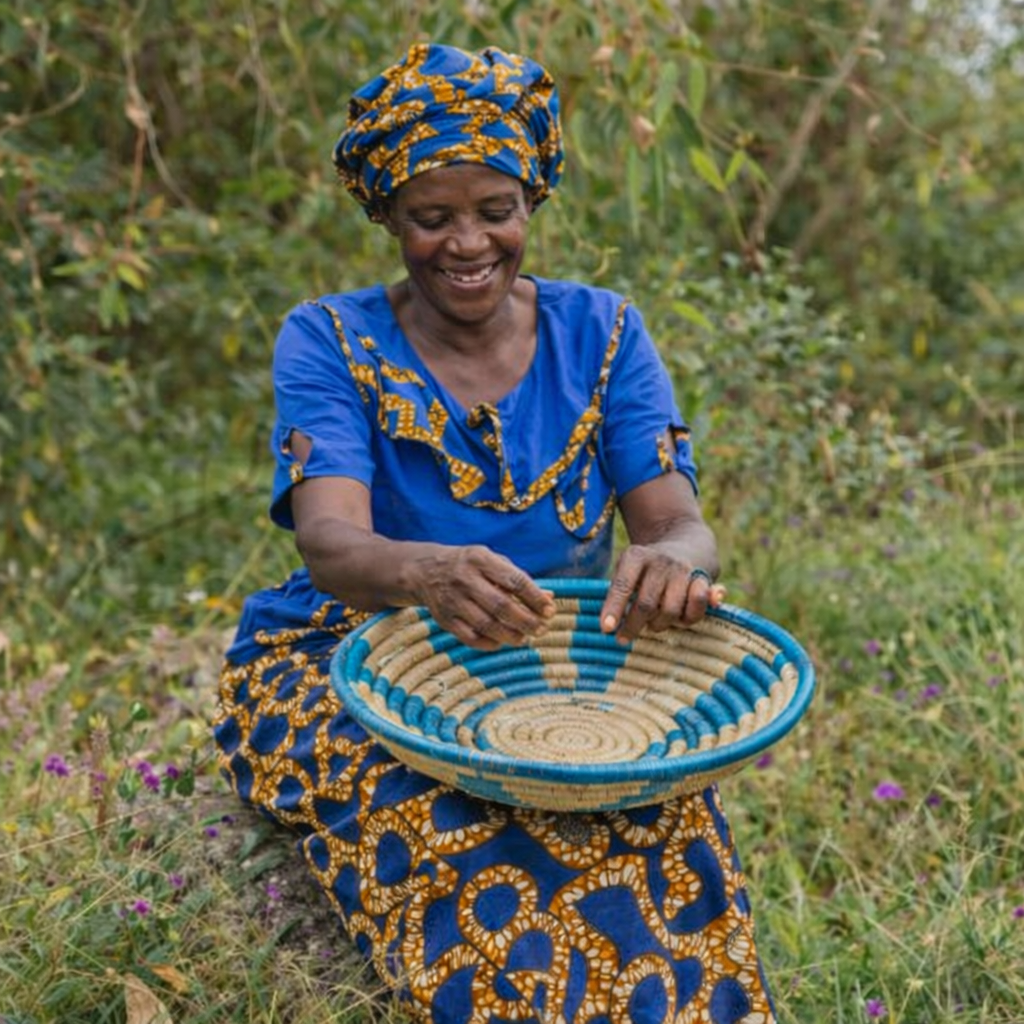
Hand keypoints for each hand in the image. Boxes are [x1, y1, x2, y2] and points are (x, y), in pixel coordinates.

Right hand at [413, 545, 556, 649]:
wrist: (425, 571)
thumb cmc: (469, 565)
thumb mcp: (492, 562)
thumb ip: (519, 579)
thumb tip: (549, 597)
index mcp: (480, 559)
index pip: (514, 580)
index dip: (535, 597)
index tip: (550, 610)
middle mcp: (465, 578)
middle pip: (501, 606)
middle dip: (526, 621)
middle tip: (541, 629)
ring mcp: (452, 600)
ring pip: (487, 625)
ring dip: (511, 635)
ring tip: (525, 638)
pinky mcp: (444, 619)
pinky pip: (471, 638)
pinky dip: (490, 643)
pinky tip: (502, 641)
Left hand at [599, 544, 724, 642]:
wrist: (682, 542)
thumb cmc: (644, 569)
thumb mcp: (626, 570)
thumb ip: (618, 594)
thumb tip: (607, 626)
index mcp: (635, 556)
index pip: (623, 585)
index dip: (614, 608)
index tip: (606, 629)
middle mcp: (660, 561)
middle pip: (646, 603)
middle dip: (633, 625)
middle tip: (623, 638)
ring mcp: (682, 570)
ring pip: (671, 610)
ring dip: (659, 624)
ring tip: (651, 623)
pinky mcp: (702, 579)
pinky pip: (698, 603)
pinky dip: (692, 614)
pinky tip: (682, 621)